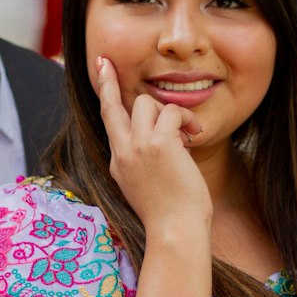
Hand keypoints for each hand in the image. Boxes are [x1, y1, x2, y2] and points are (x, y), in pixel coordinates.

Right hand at [97, 57, 211, 232]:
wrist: (175, 231)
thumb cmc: (169, 214)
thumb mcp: (144, 185)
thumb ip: (142, 158)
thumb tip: (162, 134)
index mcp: (117, 162)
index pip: (108, 117)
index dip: (105, 88)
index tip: (102, 65)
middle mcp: (122, 151)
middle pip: (119, 103)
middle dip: (124, 87)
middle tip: (122, 72)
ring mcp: (138, 146)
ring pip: (147, 102)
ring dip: (170, 112)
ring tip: (186, 133)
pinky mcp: (159, 144)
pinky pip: (173, 112)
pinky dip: (188, 120)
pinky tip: (195, 135)